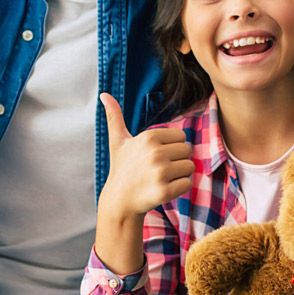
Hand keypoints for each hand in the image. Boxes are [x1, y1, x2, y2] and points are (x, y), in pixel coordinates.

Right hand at [98, 93, 194, 217]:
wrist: (119, 200)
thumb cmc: (122, 168)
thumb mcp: (118, 141)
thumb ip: (115, 117)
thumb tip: (104, 93)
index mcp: (149, 137)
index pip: (181, 136)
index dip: (171, 147)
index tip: (155, 156)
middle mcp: (155, 152)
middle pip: (187, 151)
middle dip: (176, 160)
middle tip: (158, 169)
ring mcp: (160, 173)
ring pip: (190, 167)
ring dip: (179, 174)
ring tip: (160, 179)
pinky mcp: (164, 191)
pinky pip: (187, 184)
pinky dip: (179, 188)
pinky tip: (163, 189)